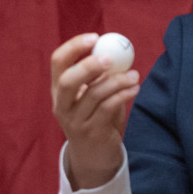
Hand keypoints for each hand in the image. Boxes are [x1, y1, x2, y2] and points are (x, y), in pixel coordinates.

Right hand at [50, 35, 139, 190]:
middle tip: (110, 58)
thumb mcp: (91, 95)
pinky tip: (134, 89)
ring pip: (94, 94)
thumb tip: (118, 50)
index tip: (95, 37)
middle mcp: (62, 105)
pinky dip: (123, 95)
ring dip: (117, 81)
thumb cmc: (94, 117)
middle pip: (68, 80)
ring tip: (134, 75)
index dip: (74, 47)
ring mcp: (75, 120)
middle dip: (89, 66)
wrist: (94, 155)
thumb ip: (99, 75)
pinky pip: (108, 108)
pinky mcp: (91, 132)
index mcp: (58, 90)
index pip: (57, 61)